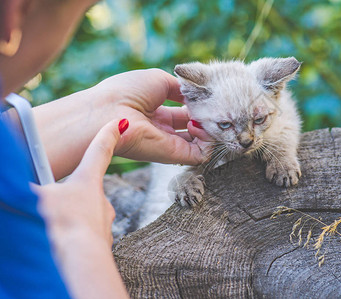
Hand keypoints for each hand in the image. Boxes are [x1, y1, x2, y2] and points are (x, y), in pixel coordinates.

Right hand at [35, 119, 129, 298]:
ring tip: (53, 229)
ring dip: (69, 219)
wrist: (79, 260)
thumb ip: (38, 189)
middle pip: (84, 191)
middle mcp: (101, 199)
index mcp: (88, 181)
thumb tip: (35, 188)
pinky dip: (74, 237)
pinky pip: (84, 235)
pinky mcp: (101, 242)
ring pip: (83, 215)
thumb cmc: (62, 224)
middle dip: (68, 197)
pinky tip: (62, 243)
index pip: (100, 150)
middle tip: (51, 208)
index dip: (108, 135)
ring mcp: (103, 222)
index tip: (120, 123)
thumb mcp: (41, 198)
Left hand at [90, 68, 209, 162]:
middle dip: (206, 116)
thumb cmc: (126, 92)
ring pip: (201, 141)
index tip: (206, 97)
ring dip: (209, 129)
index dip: (198, 104)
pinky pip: (201, 154)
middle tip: (210, 108)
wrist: (109, 113)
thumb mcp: (158, 80)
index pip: (185, 111)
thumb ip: (181, 88)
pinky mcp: (173, 155)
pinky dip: (208, 141)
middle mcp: (163, 128)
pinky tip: (198, 127)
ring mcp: (169, 142)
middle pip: (194, 126)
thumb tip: (197, 96)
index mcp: (156, 110)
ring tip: (203, 117)